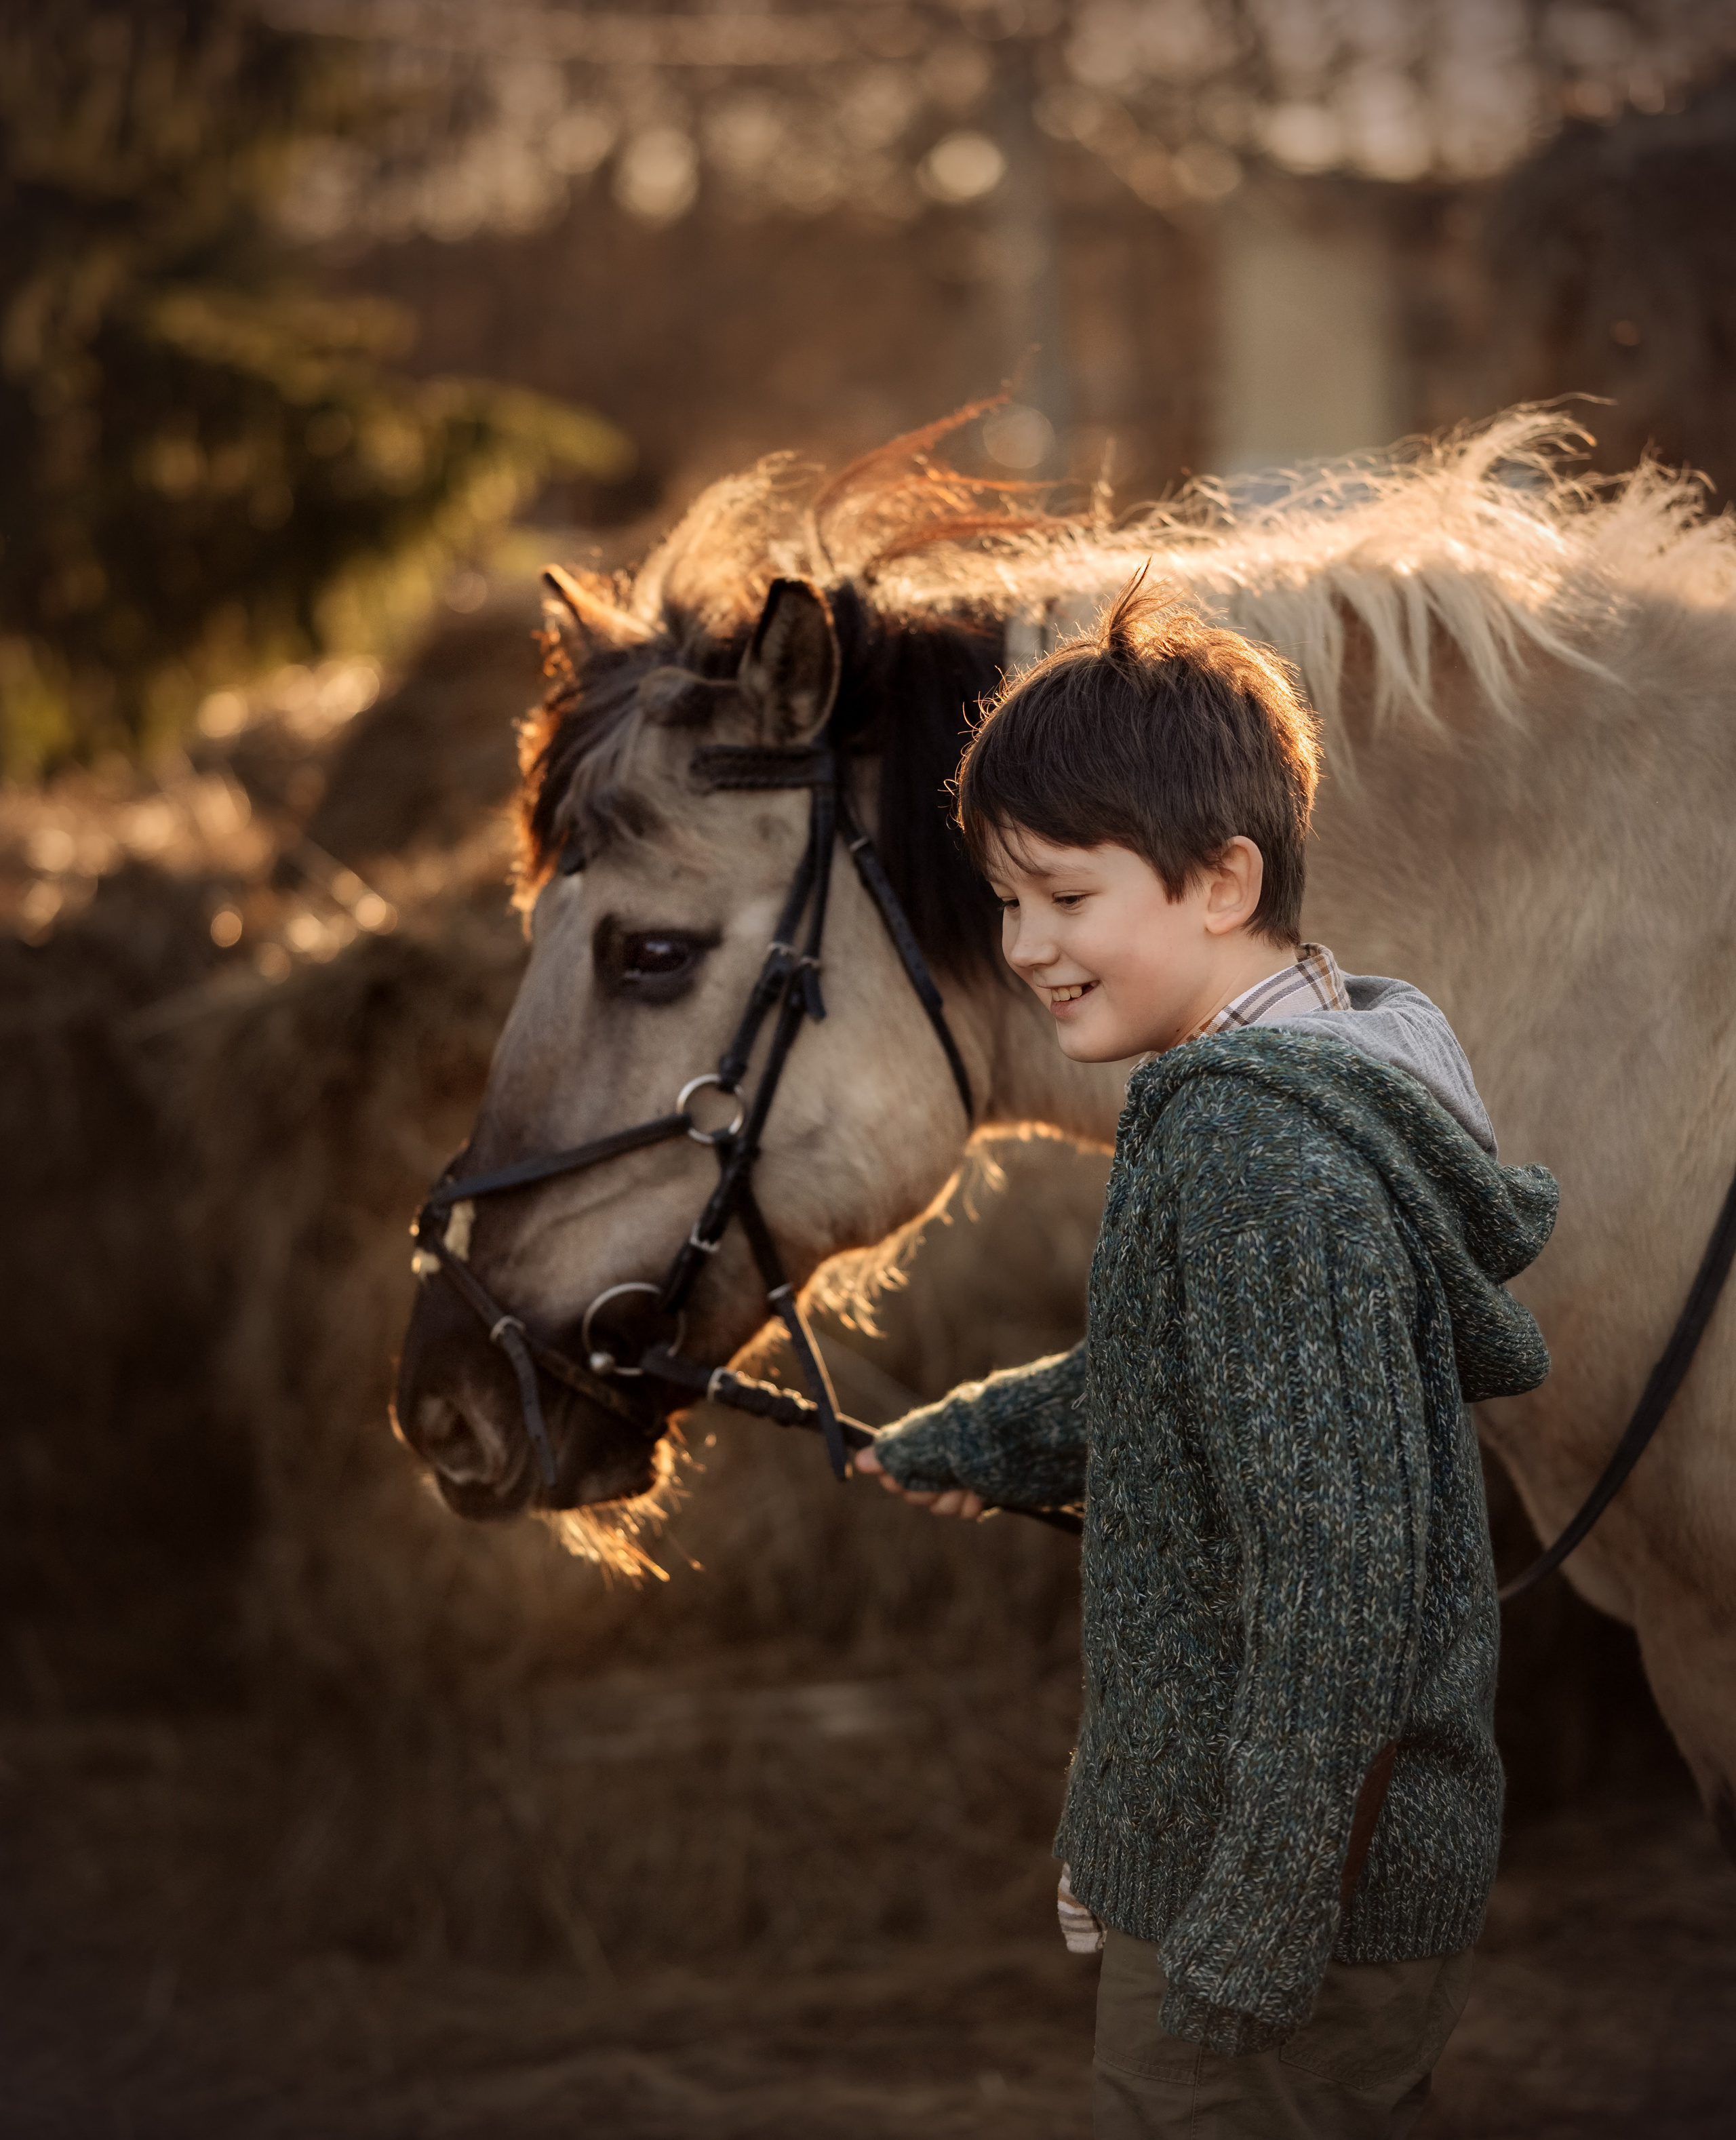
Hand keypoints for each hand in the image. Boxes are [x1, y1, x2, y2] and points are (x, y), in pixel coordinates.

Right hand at [855, 1442, 985, 1519]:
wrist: (1009, 1440)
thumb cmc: (962, 1436)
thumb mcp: (922, 1441)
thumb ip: (892, 1453)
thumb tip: (860, 1460)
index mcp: (923, 1444)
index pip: (896, 1471)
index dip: (895, 1478)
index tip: (895, 1479)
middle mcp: (940, 1461)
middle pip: (917, 1493)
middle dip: (925, 1490)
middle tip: (937, 1479)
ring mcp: (962, 1477)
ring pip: (941, 1506)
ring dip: (950, 1499)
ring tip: (965, 1484)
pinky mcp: (982, 1491)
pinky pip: (965, 1511)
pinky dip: (970, 1504)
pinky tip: (979, 1493)